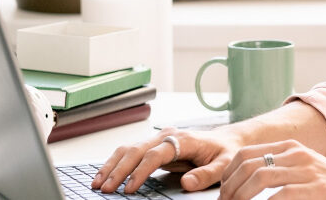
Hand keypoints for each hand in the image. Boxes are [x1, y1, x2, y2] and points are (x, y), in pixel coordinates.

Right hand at [91, 126, 245, 193]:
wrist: (227, 140)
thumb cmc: (225, 151)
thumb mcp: (224, 164)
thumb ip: (207, 174)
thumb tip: (186, 183)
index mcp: (183, 139)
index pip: (155, 154)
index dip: (140, 171)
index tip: (129, 188)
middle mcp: (167, 136)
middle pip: (136, 150)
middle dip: (118, 170)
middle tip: (105, 188)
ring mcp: (158, 140)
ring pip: (128, 149)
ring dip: (111, 166)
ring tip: (98, 183)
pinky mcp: (154, 146)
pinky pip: (130, 153)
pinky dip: (115, 163)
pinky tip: (105, 175)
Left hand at [219, 139, 325, 199]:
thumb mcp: (302, 168)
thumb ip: (277, 169)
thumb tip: (242, 183)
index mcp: (290, 148)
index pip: (246, 154)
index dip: (228, 175)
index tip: (223, 192)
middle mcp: (297, 156)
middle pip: (249, 165)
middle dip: (230, 188)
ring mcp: (308, 172)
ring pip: (261, 177)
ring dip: (241, 196)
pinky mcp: (318, 190)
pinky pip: (281, 195)